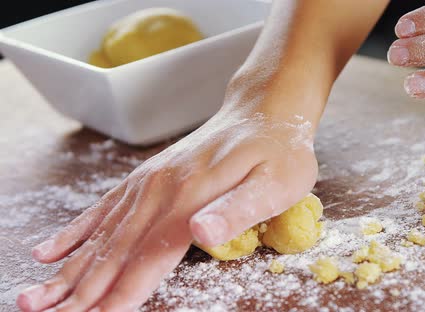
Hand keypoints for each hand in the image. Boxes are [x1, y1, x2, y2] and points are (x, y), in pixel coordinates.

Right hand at [16, 96, 317, 310]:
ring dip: (69, 268)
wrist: (264, 109)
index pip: (150, 257)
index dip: (122, 294)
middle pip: (116, 250)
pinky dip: (76, 232)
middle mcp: (161, 190)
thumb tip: (199, 232)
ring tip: (36, 297)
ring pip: (102, 233)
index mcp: (192, 198)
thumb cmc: (279, 153)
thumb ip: (237, 210)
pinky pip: (104, 207)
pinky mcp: (148, 176)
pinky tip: (52, 250)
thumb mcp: (276, 184)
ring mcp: (150, 181)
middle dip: (81, 291)